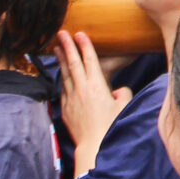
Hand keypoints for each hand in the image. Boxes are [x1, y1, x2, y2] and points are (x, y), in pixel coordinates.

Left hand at [55, 33, 129, 174]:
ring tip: (56, 47)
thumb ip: (123, 94)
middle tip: (61, 32)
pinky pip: (63, 88)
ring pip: (65, 74)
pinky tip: (61, 73)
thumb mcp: (123, 107)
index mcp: (97, 86)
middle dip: (67, 45)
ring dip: (61, 59)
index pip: (89, 60)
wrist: (93, 146)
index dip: (84, 45)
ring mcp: (71, 98)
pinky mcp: (65, 108)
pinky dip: (62, 77)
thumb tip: (117, 91)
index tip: (79, 33)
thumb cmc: (111, 127)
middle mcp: (81, 89)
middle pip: (73, 62)